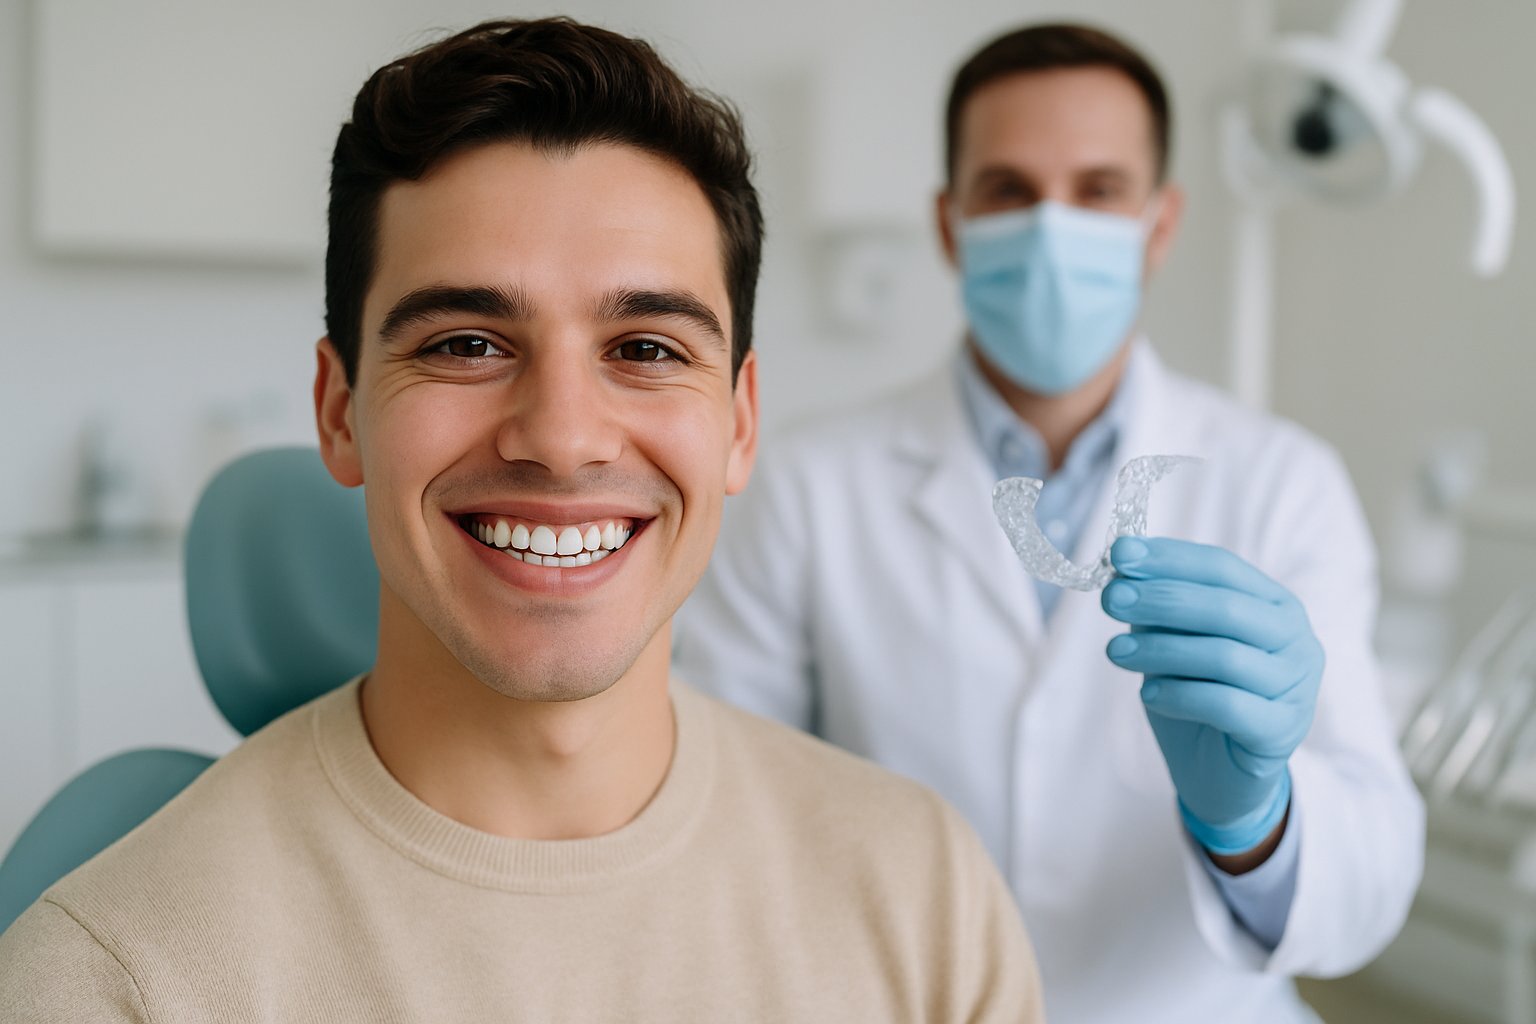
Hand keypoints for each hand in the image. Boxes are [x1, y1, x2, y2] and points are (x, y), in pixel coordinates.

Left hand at [1101, 537, 1322, 854]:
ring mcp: (1296, 687)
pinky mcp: (1280, 732)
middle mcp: (1296, 640)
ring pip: (1224, 656)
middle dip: (1161, 599)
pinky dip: (1179, 694)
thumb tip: (1122, 571)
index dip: (1170, 559)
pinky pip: (1226, 705)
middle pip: (1226, 608)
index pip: (1222, 567)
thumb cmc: (1197, 696)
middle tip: (1111, 599)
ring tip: (1115, 651)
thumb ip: (1158, 609)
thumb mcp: (1174, 643)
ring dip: (1161, 649)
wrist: (1220, 774)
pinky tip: (1147, 693)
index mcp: (1274, 605)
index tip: (1120, 554)